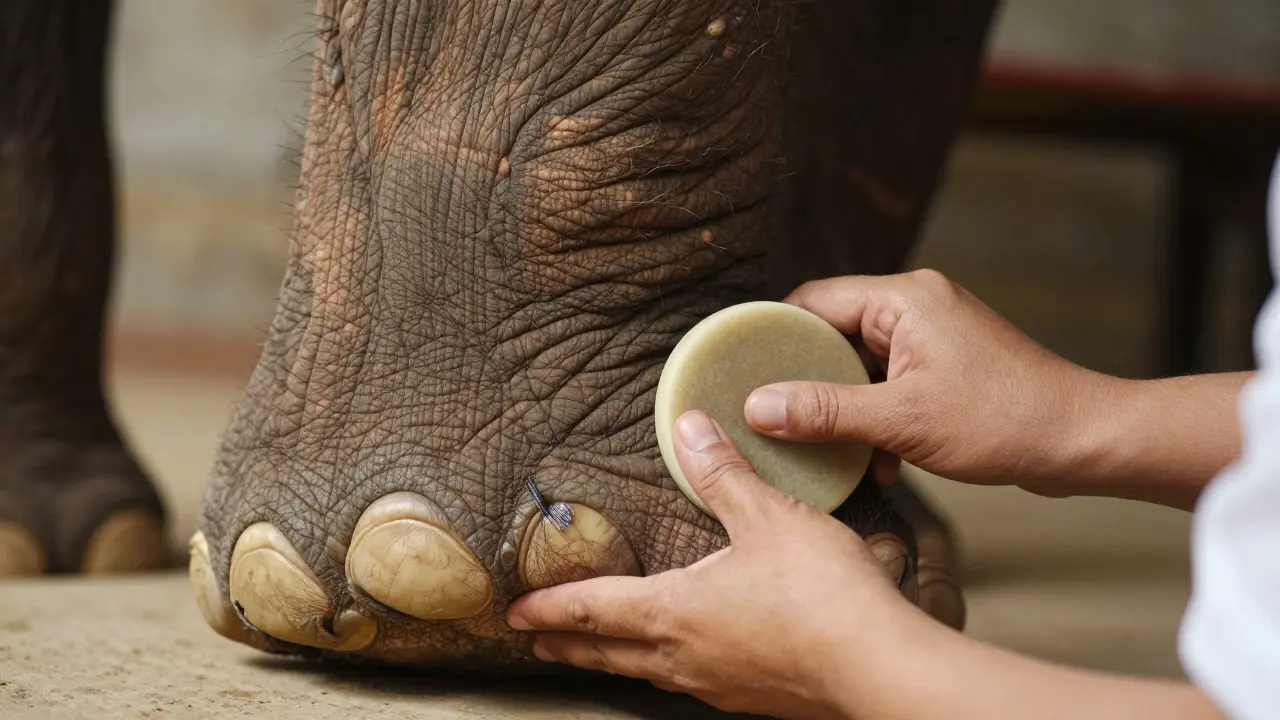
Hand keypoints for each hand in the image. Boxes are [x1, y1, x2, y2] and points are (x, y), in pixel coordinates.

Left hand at [506, 411, 916, 719]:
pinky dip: (669, 669)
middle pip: (609, 652)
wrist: (880, 667)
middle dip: (569, 643)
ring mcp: (721, 684)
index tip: (515, 612)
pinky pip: (694, 684)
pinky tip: (690, 662)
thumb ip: (723, 473)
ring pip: (649, 672)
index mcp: (677, 612)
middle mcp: (688, 657)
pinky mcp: (756, 698)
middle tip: (538, 641)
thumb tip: (688, 429)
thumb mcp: (768, 516)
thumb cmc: (824, 596)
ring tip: (604, 652)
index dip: (550, 608)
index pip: (593, 609)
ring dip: (615, 659)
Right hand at [743, 269, 1113, 492]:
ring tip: (827, 444)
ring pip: (860, 362)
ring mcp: (933, 334)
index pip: (813, 300)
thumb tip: (758, 407)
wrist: (1082, 440)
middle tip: (775, 415)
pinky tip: (879, 460)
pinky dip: (877, 415)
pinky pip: (890, 380)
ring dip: (845, 406)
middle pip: (833, 332)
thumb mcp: (901, 421)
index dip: (774, 336)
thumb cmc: (1004, 421)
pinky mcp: (946, 364)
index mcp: (903, 298)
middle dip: (808, 379)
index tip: (741, 370)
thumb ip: (825, 411)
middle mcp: (916, 304)